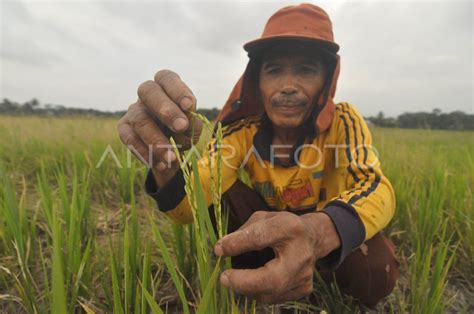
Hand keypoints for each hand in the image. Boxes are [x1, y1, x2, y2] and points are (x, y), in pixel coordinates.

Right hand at [117, 70, 201, 182]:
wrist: (169, 152)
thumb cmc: (182, 132)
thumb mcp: (192, 128)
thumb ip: (191, 124)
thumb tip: (184, 123)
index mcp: (166, 87)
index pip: (167, 78)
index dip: (177, 89)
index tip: (189, 106)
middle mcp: (147, 95)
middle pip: (148, 91)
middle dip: (166, 109)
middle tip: (181, 127)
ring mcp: (133, 110)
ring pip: (140, 119)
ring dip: (157, 140)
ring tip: (172, 158)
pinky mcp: (124, 128)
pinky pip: (129, 139)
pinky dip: (146, 153)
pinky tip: (160, 164)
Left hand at [214, 211, 340, 303]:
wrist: (312, 238)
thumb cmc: (282, 226)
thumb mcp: (264, 218)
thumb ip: (243, 232)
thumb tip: (221, 249)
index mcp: (290, 228)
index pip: (261, 237)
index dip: (237, 244)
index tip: (219, 249)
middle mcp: (301, 254)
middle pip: (272, 278)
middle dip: (244, 282)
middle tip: (224, 278)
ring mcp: (304, 275)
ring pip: (271, 293)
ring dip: (247, 288)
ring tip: (236, 278)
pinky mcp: (304, 289)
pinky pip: (274, 297)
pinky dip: (258, 292)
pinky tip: (252, 282)